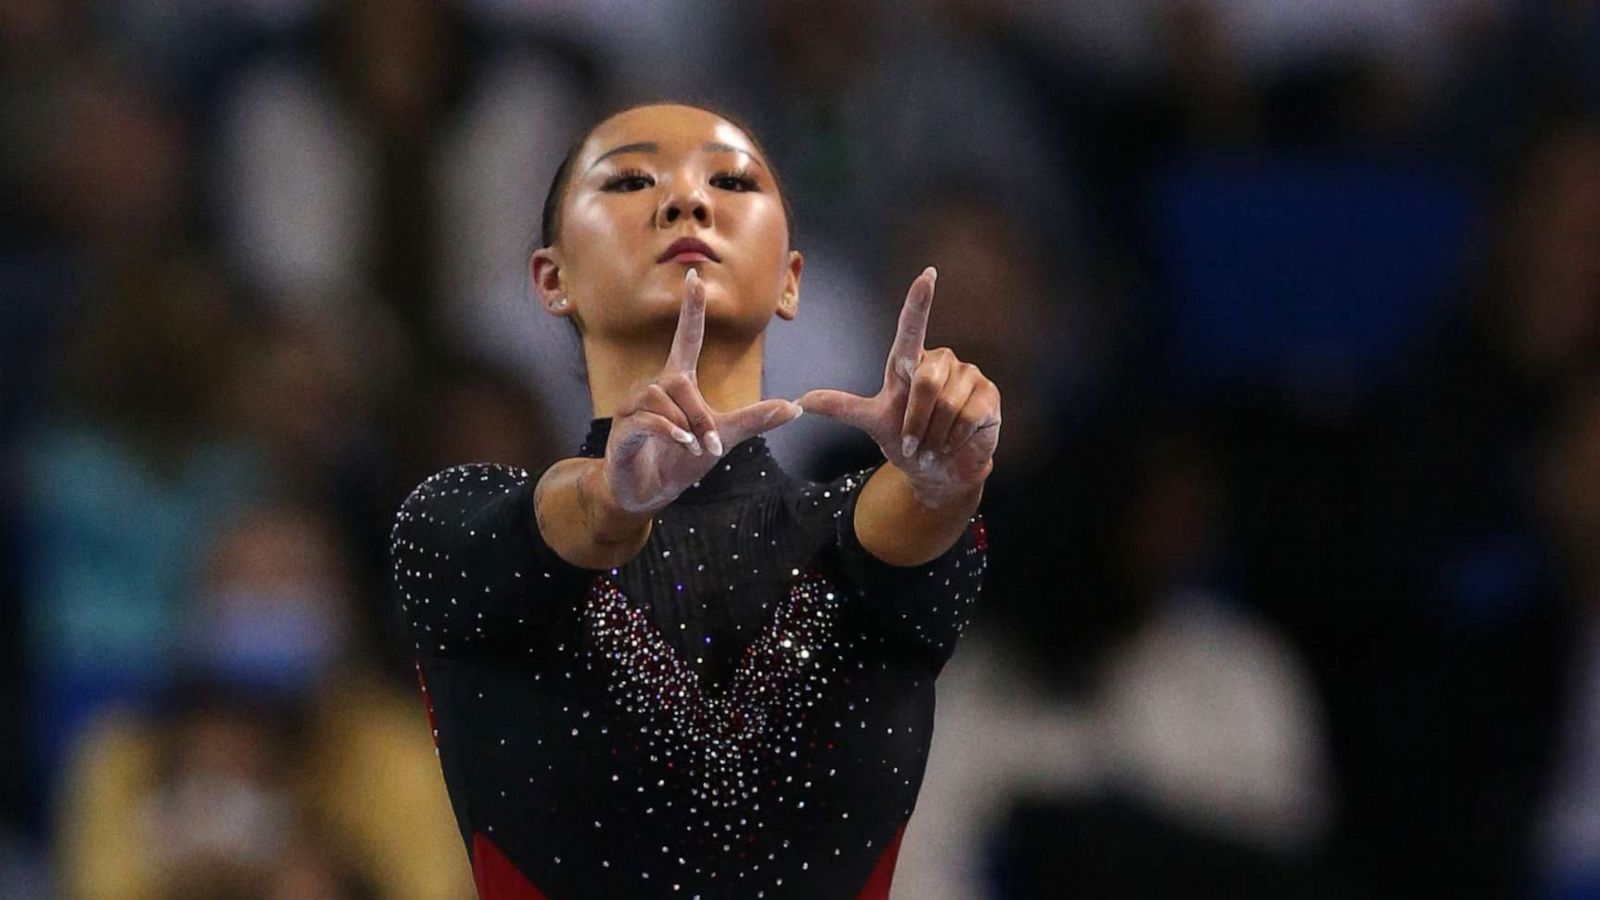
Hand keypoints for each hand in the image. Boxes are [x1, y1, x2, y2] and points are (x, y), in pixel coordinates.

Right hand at [602, 268, 803, 513]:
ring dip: (685, 427)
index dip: (691, 310)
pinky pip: (646, 419)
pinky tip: (682, 445)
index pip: (686, 338)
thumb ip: (755, 420)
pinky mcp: (622, 429)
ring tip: (692, 448)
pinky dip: (669, 432)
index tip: (695, 276)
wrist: (647, 493)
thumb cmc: (681, 461)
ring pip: (662, 399)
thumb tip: (795, 406)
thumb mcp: (724, 438)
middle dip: (700, 414)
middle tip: (712, 444)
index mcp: (678, 382)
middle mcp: (653, 387)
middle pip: (679, 381)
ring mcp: (633, 407)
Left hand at [797, 267, 1000, 507]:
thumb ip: (842, 408)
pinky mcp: (988, 395)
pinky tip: (954, 442)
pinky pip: (969, 415)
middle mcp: (940, 362)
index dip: (919, 302)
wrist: (939, 470)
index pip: (913, 327)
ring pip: (948, 404)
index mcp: (910, 362)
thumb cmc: (907, 441)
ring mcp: (968, 376)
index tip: (927, 275)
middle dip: (915, 422)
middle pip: (926, 384)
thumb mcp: (872, 422)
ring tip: (934, 445)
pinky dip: (956, 437)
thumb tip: (802, 400)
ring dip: (935, 434)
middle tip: (914, 444)